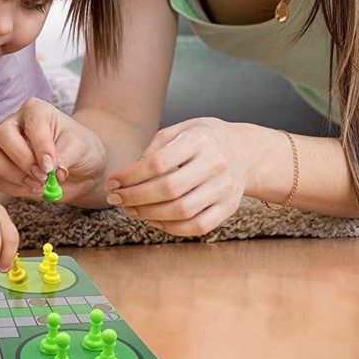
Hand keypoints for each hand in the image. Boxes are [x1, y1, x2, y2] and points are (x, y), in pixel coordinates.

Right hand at [0, 97, 106, 203]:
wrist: (80, 170)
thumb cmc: (80, 150)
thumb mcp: (81, 149)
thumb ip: (67, 156)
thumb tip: (54, 172)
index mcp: (36, 110)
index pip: (32, 123)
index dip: (40, 146)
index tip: (51, 167)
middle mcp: (15, 123)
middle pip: (2, 134)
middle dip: (22, 161)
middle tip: (43, 177)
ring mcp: (3, 145)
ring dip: (13, 175)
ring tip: (38, 184)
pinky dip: (12, 188)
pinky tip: (32, 188)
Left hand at [106, 118, 250, 236]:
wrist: (245, 151)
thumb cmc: (204, 140)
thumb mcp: (180, 130)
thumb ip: (155, 148)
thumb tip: (130, 174)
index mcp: (199, 140)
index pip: (157, 163)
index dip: (129, 176)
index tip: (113, 183)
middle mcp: (216, 164)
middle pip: (168, 189)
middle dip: (135, 197)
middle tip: (116, 199)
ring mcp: (225, 188)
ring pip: (182, 211)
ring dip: (149, 214)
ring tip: (131, 210)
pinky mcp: (229, 207)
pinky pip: (197, 226)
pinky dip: (171, 228)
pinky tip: (154, 220)